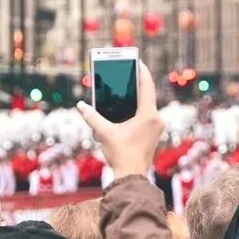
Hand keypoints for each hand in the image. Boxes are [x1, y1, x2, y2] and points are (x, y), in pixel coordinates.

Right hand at [77, 62, 163, 178]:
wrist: (132, 176)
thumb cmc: (121, 155)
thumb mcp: (104, 133)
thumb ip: (92, 117)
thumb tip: (81, 106)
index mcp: (148, 115)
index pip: (147, 86)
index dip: (142, 72)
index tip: (138, 61)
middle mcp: (156, 119)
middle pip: (148, 94)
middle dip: (138, 83)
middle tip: (129, 71)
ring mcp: (157, 127)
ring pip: (148, 104)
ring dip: (138, 96)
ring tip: (127, 86)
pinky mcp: (153, 133)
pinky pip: (147, 114)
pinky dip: (138, 108)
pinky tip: (127, 106)